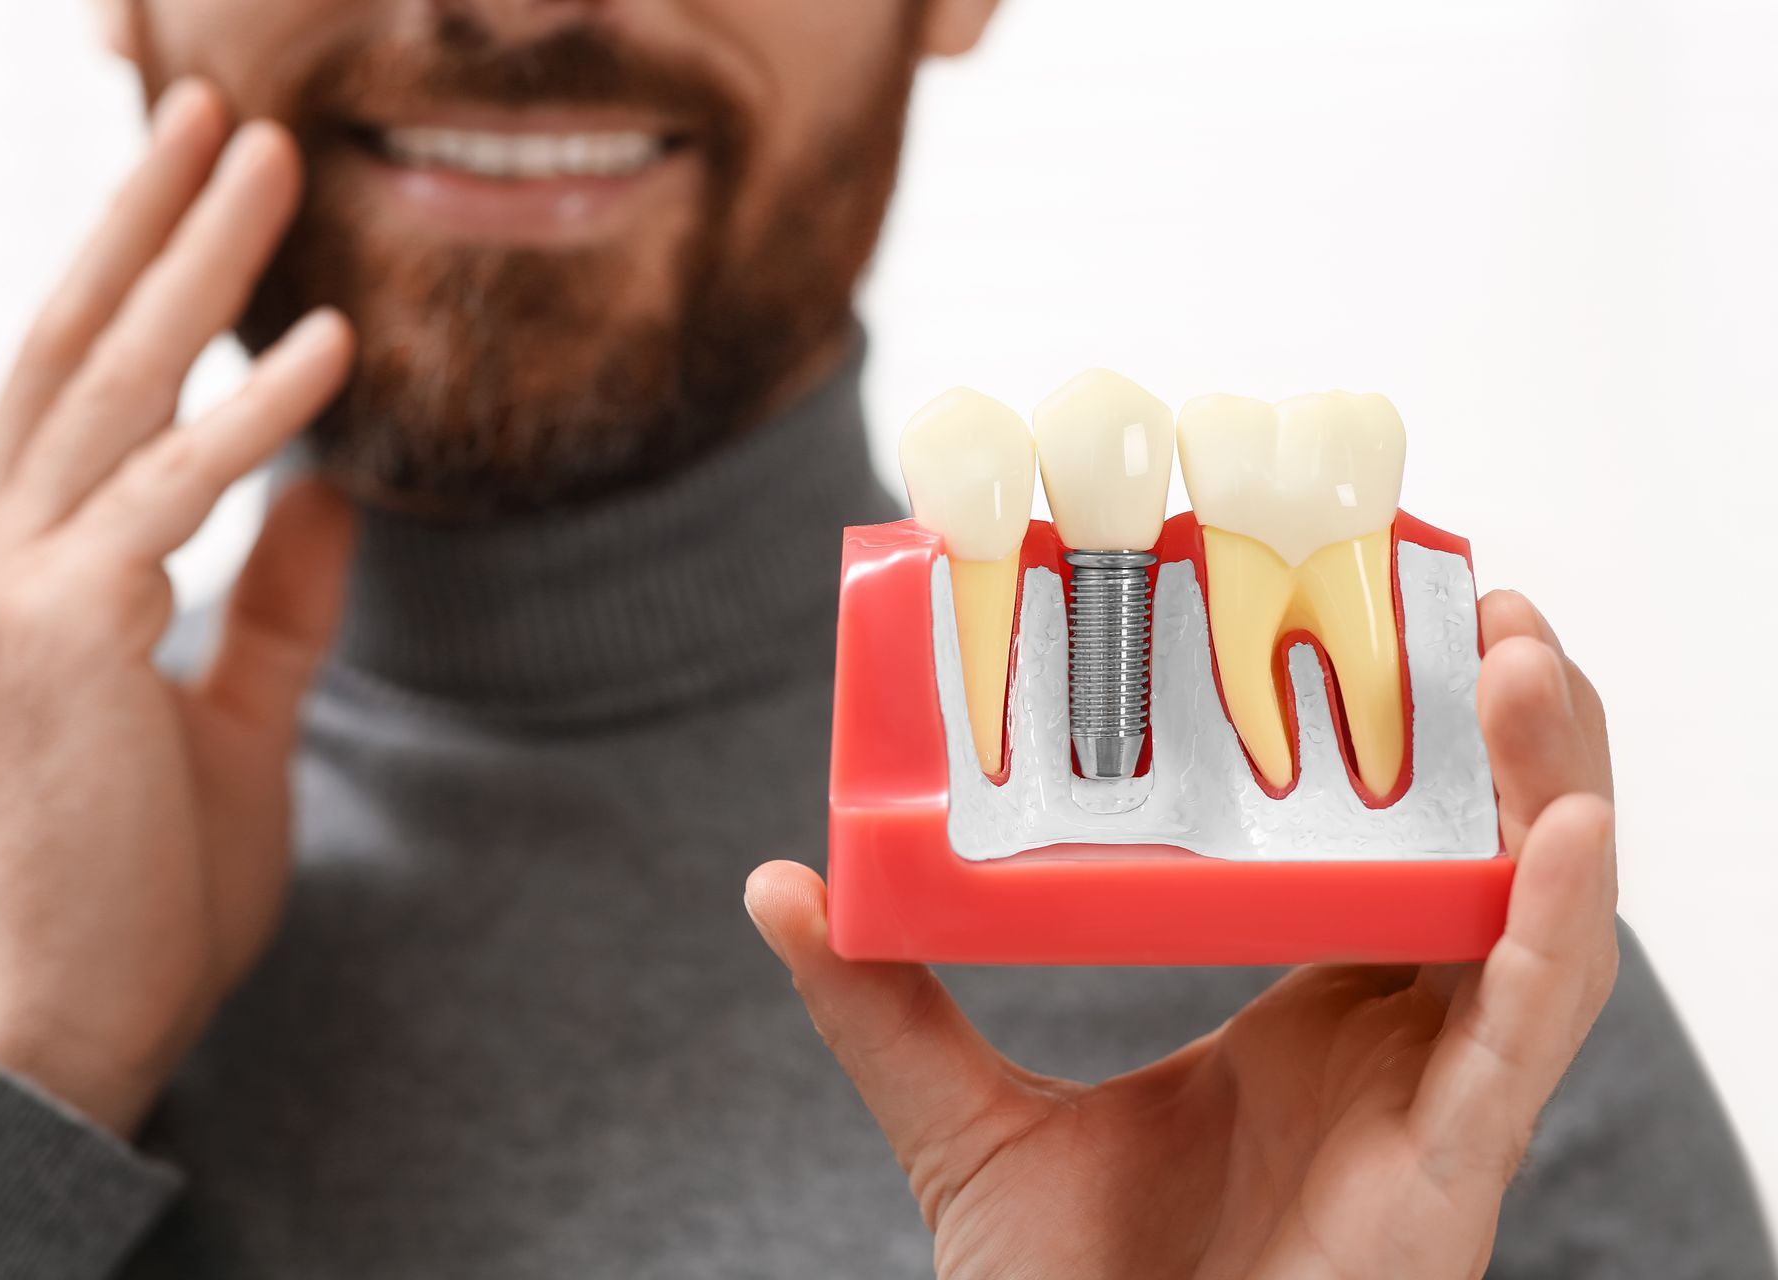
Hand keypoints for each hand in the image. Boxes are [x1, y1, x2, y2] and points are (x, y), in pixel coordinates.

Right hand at [0, 81, 355, 1135]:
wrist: (78, 1014)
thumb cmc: (146, 882)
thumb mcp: (232, 717)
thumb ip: (272, 603)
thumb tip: (332, 492)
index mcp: (27, 572)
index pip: (80, 392)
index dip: (133, 277)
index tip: (197, 188)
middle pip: (75, 348)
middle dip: (146, 221)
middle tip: (212, 107)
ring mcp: (11, 590)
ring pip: (108, 388)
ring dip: (193, 264)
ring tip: (264, 159)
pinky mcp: (60, 635)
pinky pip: (171, 497)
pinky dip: (248, 414)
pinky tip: (322, 345)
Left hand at [747, 590, 1617, 1278]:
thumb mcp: (959, 1122)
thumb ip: (880, 1005)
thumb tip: (776, 886)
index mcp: (1302, 1012)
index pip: (1377, 849)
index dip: (1394, 741)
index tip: (1364, 614)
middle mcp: (1385, 1040)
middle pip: (1480, 855)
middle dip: (1494, 730)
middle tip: (1471, 603)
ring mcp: (1430, 1099)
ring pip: (1534, 915)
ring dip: (1546, 780)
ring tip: (1520, 656)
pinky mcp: (1451, 1167)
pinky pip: (1534, 1030)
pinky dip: (1562, 925)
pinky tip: (1565, 824)